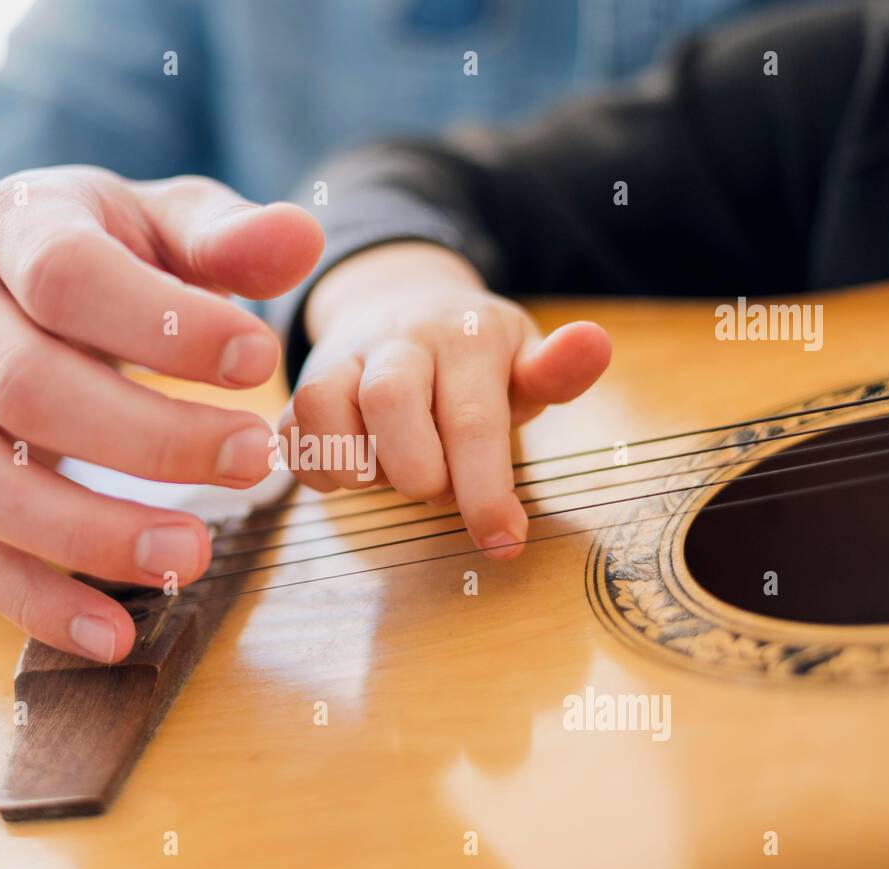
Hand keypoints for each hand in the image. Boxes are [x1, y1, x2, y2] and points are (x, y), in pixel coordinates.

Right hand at [0, 166, 323, 660]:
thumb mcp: (162, 221)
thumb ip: (227, 235)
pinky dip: (38, 603)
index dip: (163, 325)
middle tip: (255, 461)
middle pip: (26, 387)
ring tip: (191, 558)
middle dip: (147, 437)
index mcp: (13, 229)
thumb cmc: (104, 252)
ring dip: (86, 532)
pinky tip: (118, 637)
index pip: (70, 276)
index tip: (260, 359)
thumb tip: (304, 236)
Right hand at [283, 241, 609, 556]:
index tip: (504, 543)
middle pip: (391, 401)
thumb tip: (596, 342)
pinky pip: (292, 429)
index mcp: (466, 336)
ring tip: (387, 476)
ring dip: (357, 467)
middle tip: (436, 489)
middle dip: (416, 472)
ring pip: (324, 405)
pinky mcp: (305, 380)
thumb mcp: (523, 360)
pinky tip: (353, 472)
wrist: (403, 304)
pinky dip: (318, 467)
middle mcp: (400, 338)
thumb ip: (557, 371)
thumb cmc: (475, 359)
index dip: (485, 491)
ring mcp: (345, 355)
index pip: (474, 418)